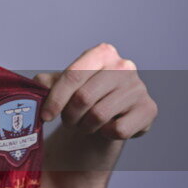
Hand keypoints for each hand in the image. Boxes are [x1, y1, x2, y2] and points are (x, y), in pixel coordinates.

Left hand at [34, 43, 156, 140]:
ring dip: (85, 126)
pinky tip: (106, 127)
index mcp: (102, 53)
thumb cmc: (85, 94)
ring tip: (85, 123)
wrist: (111, 113)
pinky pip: (118, 130)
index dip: (55, 99)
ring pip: (99, 116)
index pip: (73, 76)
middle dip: (69, 115)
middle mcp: (124, 66)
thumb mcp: (63, 84)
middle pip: (83, 98)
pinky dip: (105, 134)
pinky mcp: (148, 109)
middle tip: (68, 120)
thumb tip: (38, 85)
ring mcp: (139, 87)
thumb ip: (47, 82)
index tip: (46, 115)